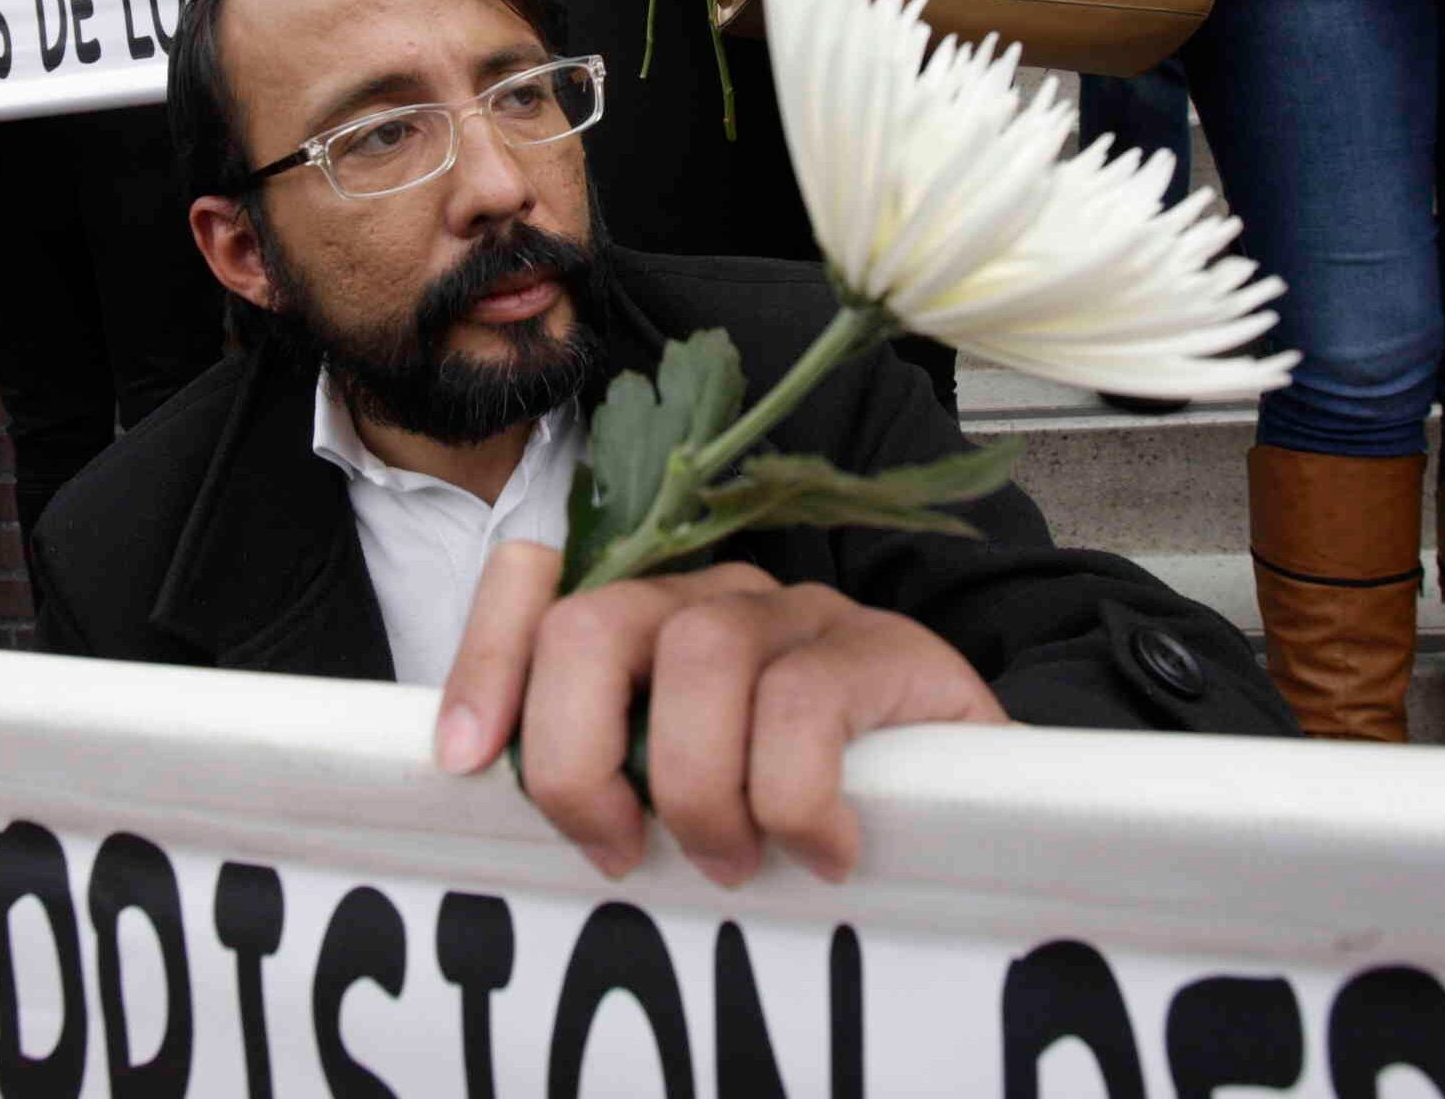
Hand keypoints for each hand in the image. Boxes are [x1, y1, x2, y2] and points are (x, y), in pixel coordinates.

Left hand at [436, 545, 1006, 886]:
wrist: (980, 800)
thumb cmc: (809, 808)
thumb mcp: (686, 795)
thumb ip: (608, 779)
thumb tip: (497, 805)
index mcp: (649, 624)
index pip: (539, 583)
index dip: (485, 658)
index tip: (464, 760)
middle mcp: (713, 599)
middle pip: (594, 623)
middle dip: (576, 755)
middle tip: (616, 849)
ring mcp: (799, 614)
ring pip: (698, 661)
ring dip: (695, 791)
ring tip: (733, 862)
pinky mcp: (885, 650)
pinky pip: (803, 706)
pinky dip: (793, 801)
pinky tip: (823, 850)